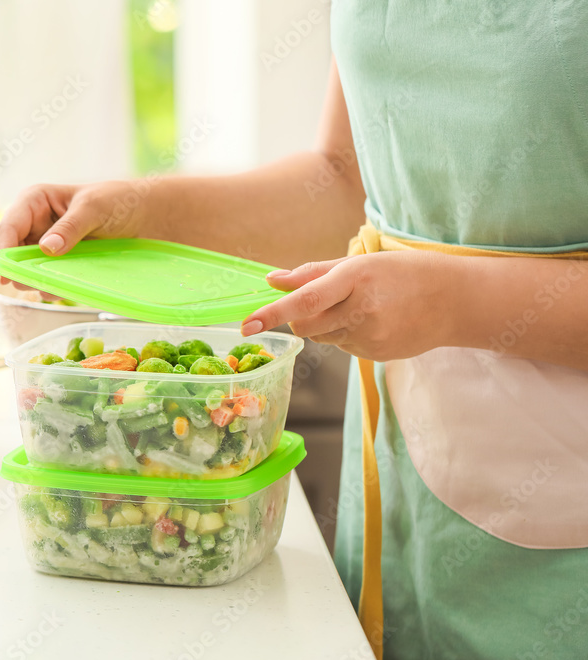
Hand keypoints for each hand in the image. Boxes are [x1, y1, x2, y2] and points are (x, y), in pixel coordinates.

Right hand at [0, 181, 146, 288]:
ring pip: (24, 267)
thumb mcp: (93, 208)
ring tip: (42, 286)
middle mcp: (34, 223)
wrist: (143, 215)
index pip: (9, 225)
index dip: (3, 248)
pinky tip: (54, 291)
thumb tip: (47, 248)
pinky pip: (44, 277)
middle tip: (21, 283)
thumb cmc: (117, 201)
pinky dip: (46, 286)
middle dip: (14, 268)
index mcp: (34, 201)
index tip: (5, 270)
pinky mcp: (57, 262)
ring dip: (29, 279)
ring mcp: (44, 244)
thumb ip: (70, 227)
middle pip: (10, 250)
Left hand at [241, 252, 459, 360]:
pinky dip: (347, 335)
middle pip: (306, 324)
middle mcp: (362, 309)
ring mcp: (370, 336)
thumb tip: (272, 280)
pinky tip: (374, 322)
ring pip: (322, 337)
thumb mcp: (360, 262)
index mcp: (356, 278)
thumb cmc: (403, 273)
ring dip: (327, 324)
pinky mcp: (375, 354)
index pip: (306, 300)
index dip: (273, 313)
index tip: (247, 325)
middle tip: (325, 302)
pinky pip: (342, 347)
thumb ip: (312, 273)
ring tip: (360, 308)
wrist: (455, 300)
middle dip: (301, 317)